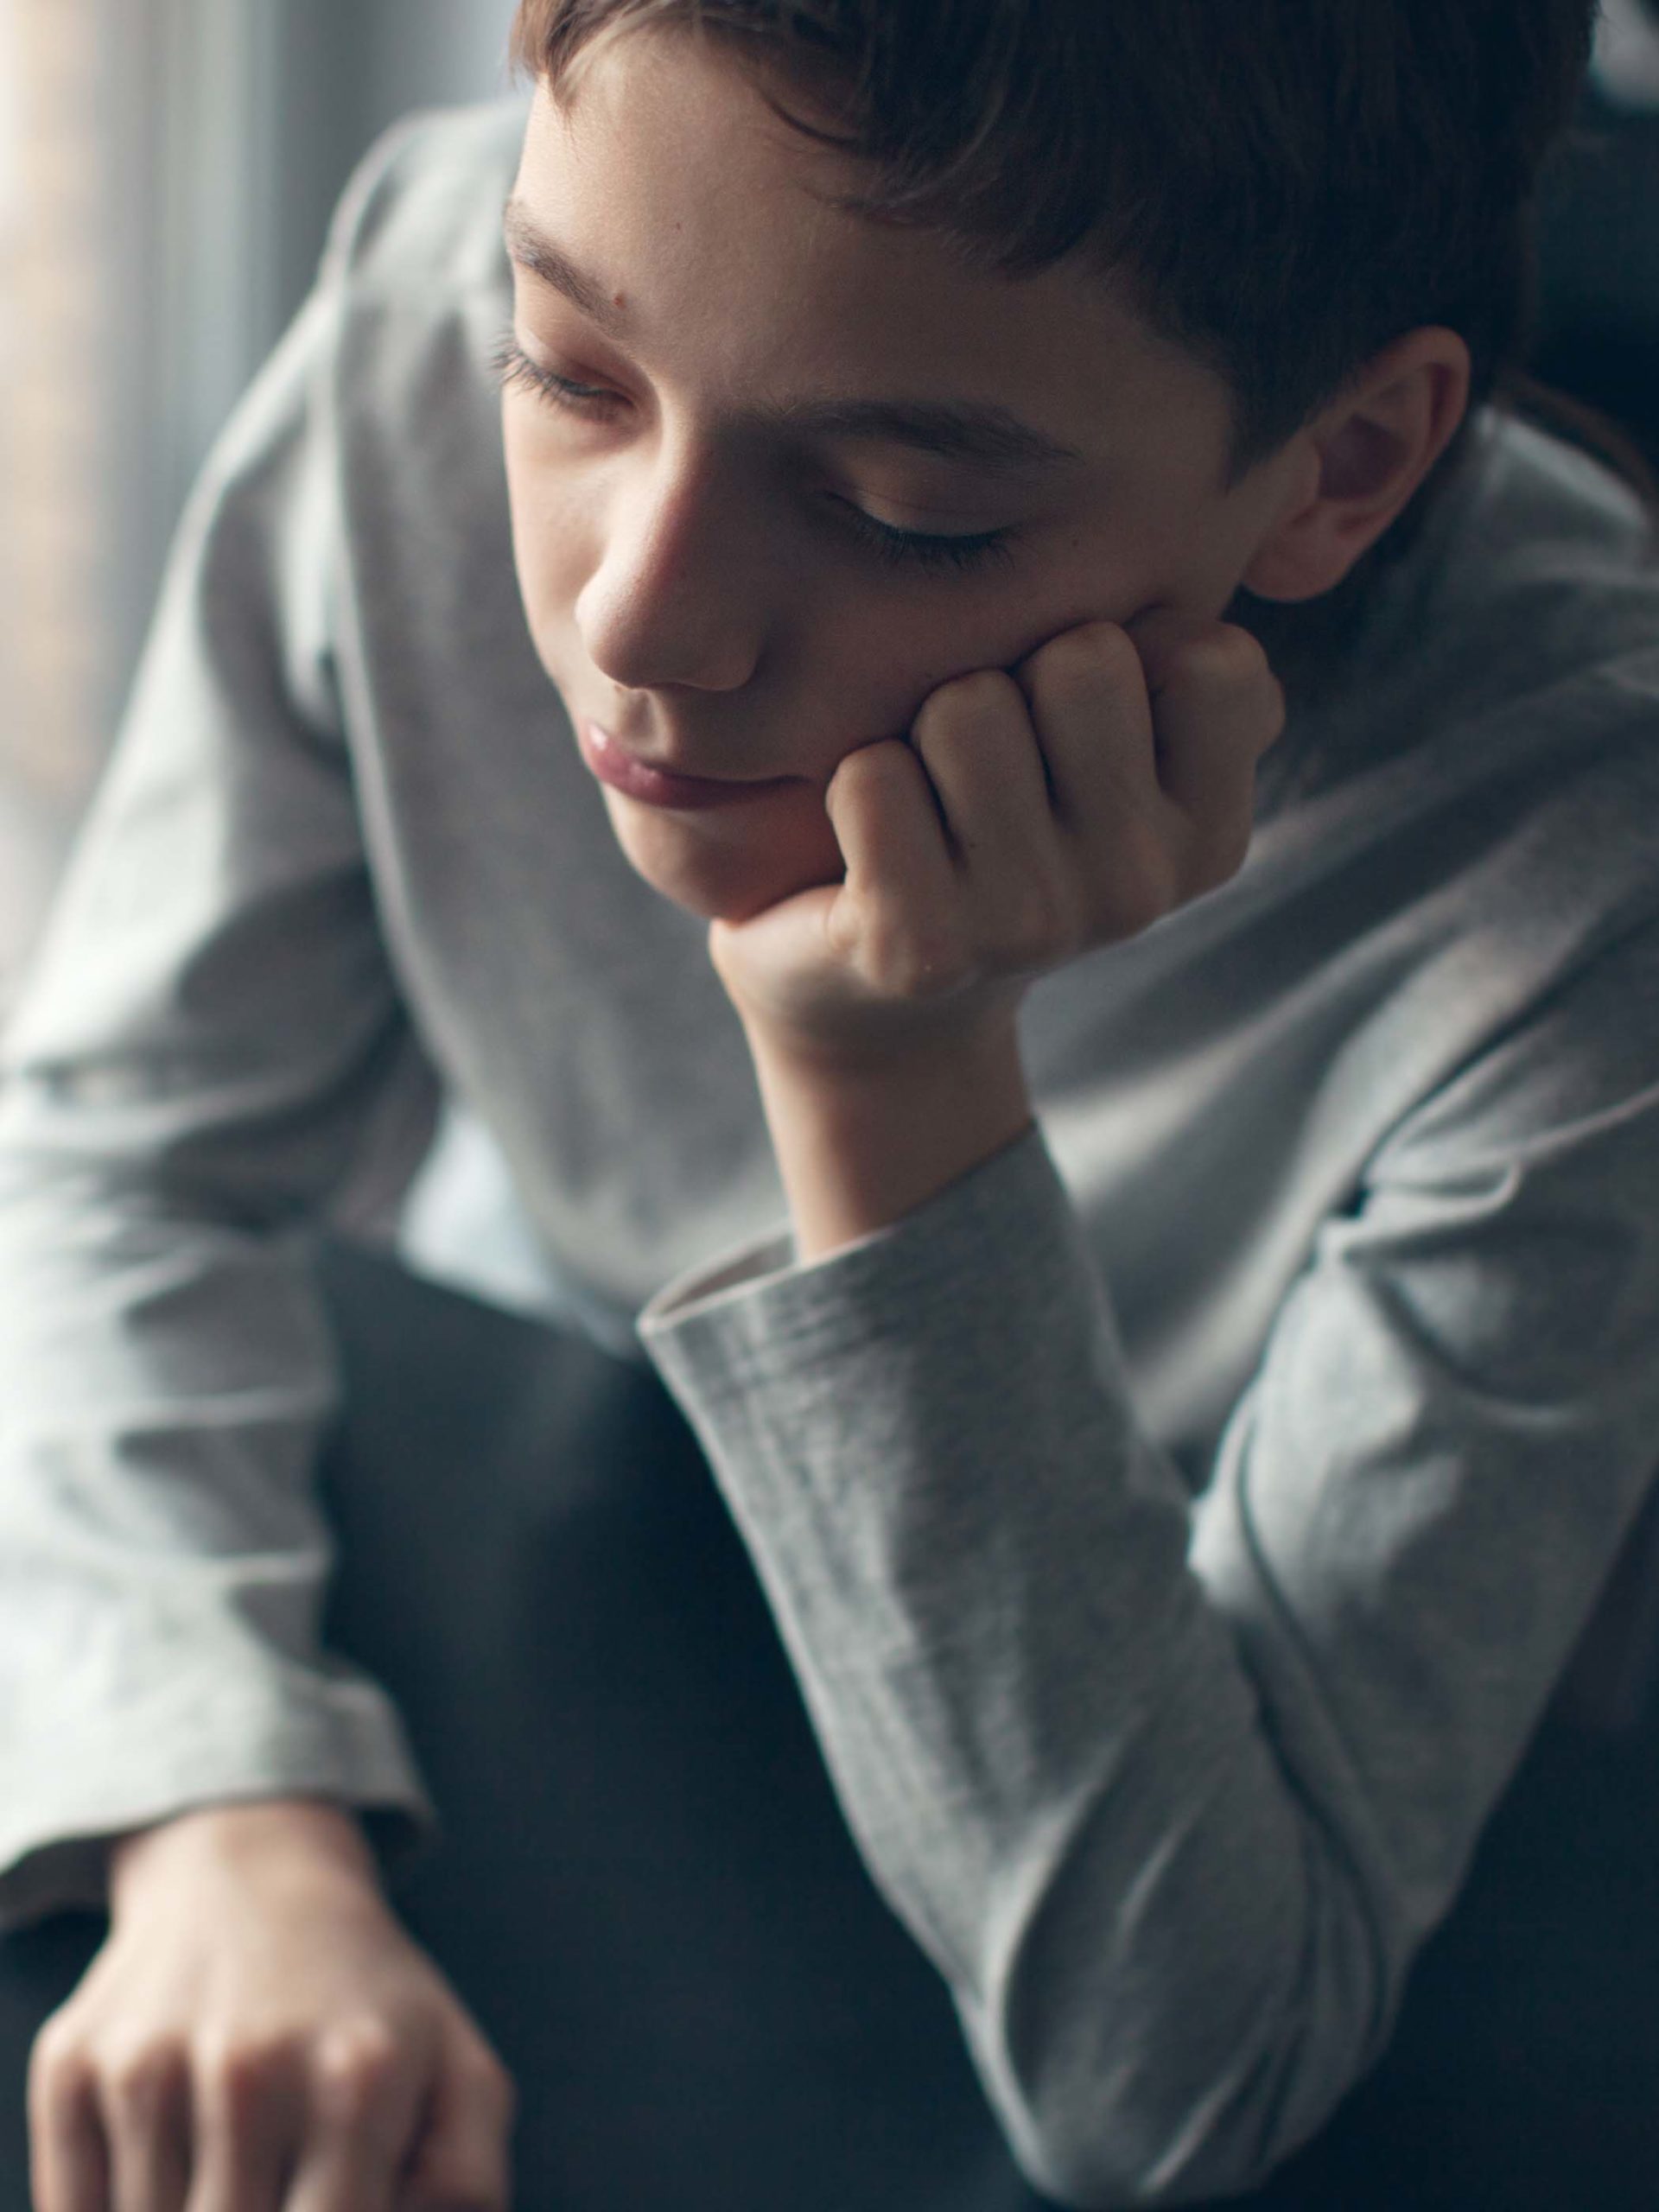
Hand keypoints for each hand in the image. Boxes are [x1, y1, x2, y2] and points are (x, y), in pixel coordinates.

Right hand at [28, 1801, 515, 2210]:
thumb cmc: (367, 2005)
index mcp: (356, 2080)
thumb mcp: (458, 2071)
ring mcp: (148, 2065)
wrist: (249, 1876)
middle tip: (275, 2175)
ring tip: (232, 2159)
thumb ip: (465, 2184)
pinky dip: (110, 2206)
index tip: (324, 2198)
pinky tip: (165, 2160)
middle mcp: (248, 2069)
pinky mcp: (71, 2064)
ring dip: (183, 2211)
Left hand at [708, 609, 1284, 1073]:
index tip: (1073, 720)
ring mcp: (1033, 928)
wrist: (877, 1007)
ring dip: (923, 730)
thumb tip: (1199, 622)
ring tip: (927, 802)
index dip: (1122, 653)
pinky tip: (866, 847)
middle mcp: (1139, 891)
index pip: (1216, 660)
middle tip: (982, 763)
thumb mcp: (1120, 758)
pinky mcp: (920, 950)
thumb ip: (1185, 678)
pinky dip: (851, 785)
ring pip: (968, 706)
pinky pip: (873, 777)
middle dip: (1014, 677)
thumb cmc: (999, 834)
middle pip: (1083, 658)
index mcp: (1208, 837)